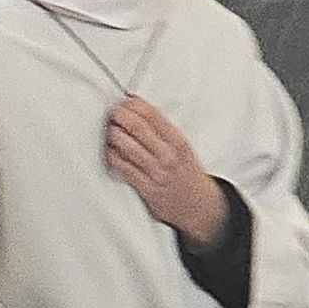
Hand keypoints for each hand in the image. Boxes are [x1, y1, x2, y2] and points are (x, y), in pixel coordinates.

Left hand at [104, 97, 228, 244]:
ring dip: (114, 135)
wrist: (198, 206)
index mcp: (178, 142)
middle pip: (138, 128)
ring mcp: (157, 173)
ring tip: (110, 129)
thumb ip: (164, 132)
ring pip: (128, 147)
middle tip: (114, 113)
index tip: (126, 101)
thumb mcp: (183, 148)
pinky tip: (110, 151)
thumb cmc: (187, 174)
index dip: (136, 105)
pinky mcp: (146, 188)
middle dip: (121, 116)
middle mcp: (168, 156)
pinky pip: (124, 169)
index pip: (154, 115)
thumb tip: (140, 112)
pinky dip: (113, 157)